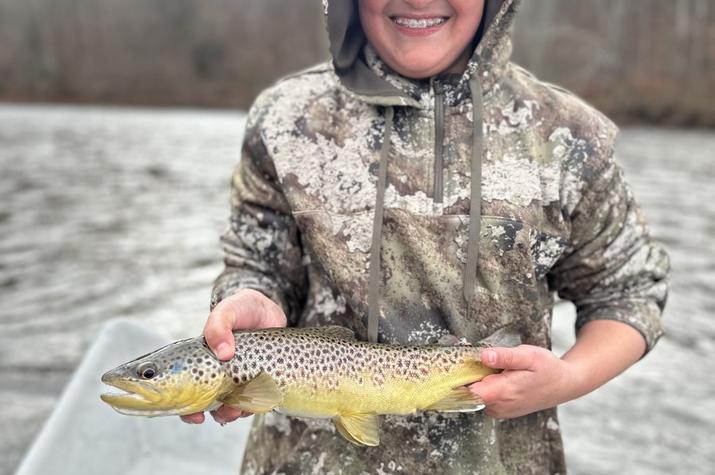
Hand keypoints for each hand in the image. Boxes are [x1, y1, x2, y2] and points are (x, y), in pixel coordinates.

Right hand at [180, 289, 286, 424]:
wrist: (270, 311)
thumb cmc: (242, 308)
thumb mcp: (228, 310)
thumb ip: (219, 326)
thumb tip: (224, 353)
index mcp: (200, 359)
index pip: (182, 386)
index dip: (181, 406)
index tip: (191, 414)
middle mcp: (214, 373)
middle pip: (201, 403)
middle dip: (203, 414)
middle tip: (208, 415)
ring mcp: (235, 380)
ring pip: (226, 406)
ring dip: (229, 413)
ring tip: (236, 409)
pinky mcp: (255, 383)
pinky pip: (251, 402)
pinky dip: (252, 406)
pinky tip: (257, 400)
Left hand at [468, 345, 577, 418]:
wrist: (564, 385)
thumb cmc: (547, 368)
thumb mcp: (528, 355)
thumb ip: (505, 356)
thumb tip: (484, 356)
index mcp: (502, 393)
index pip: (467, 392)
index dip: (458, 378)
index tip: (458, 363)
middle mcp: (498, 406)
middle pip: (468, 391)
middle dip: (467, 374)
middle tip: (477, 356)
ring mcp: (498, 411)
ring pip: (474, 395)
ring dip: (476, 379)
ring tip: (492, 365)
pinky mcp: (500, 410)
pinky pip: (483, 398)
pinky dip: (484, 385)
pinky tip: (495, 374)